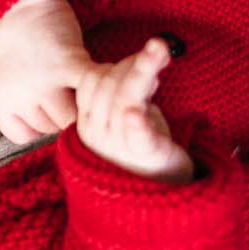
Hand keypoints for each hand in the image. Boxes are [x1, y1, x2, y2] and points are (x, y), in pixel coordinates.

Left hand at [0, 0, 94, 141]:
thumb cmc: (12, 32)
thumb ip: (15, 102)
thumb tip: (36, 131)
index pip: (23, 135)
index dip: (38, 124)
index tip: (49, 107)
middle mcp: (16, 94)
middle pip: (51, 127)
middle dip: (63, 114)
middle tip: (75, 94)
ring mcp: (41, 81)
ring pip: (71, 117)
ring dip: (83, 102)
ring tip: (92, 88)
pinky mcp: (66, 64)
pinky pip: (89, 91)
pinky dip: (102, 87)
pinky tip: (109, 80)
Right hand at [74, 39, 192, 180]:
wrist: (159, 200)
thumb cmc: (141, 151)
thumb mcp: (126, 116)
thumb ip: (127, 89)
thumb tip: (146, 55)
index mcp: (87, 125)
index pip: (91, 82)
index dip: (115, 64)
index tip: (140, 62)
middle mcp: (97, 136)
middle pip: (107, 86)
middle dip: (133, 64)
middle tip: (159, 53)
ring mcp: (119, 147)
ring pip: (124, 98)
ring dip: (143, 69)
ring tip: (160, 49)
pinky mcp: (146, 156)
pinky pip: (137, 137)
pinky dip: (136, 125)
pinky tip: (135, 114)